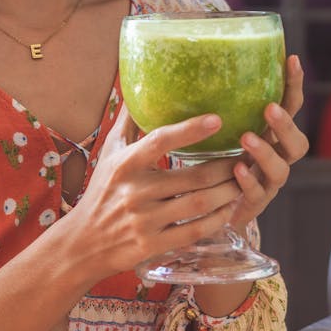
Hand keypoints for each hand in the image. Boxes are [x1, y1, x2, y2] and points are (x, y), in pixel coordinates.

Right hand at [69, 106, 244, 282]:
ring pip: (199, 204)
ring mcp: (144, 220)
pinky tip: (228, 209)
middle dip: (226, 167)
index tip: (217, 119)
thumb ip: (128, 121)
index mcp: (125, 163)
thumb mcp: (109, 152)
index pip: (159, 141)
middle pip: (193, 177)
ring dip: (228, 192)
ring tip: (242, 180)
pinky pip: (194, 231)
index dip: (190, 130)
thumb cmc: (101, 190)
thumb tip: (138, 85)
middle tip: (247, 156)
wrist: (83, 242)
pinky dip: (216, 220)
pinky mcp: (152, 245)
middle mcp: (135, 191)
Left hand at [227, 53, 308, 232]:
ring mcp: (267, 183)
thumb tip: (189, 68)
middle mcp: (275, 159)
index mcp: (270, 136)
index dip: (293, 86)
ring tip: (246, 138)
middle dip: (286, 124)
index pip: (290, 108)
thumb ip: (213, 107)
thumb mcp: (215, 131)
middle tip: (270, 109)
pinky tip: (237, 169)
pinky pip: (258, 193)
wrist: (209, 210)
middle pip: (298, 143)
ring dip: (266, 152)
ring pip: (281, 169)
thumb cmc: (212, 163)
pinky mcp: (253, 204)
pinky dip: (249, 180)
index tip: (291, 60)